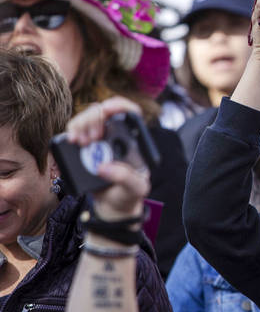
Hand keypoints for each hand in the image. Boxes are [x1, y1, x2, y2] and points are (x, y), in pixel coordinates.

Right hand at [64, 98, 150, 220]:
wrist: (113, 205)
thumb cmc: (129, 194)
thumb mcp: (136, 189)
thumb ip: (126, 178)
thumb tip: (104, 167)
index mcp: (134, 141)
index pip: (131, 113)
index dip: (120, 105)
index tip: (107, 108)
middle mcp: (116, 136)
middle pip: (103, 112)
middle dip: (94, 118)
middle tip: (93, 137)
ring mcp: (99, 140)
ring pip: (87, 118)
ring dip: (81, 124)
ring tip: (81, 142)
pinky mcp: (84, 146)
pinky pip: (75, 130)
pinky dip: (71, 131)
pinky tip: (72, 140)